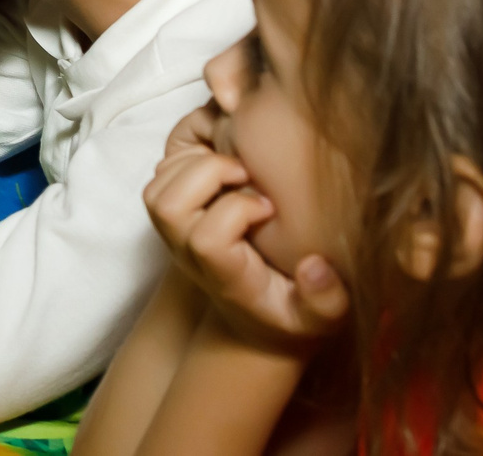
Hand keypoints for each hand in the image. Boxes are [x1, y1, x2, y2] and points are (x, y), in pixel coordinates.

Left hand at [144, 116, 348, 354]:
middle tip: (247, 172)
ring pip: (157, 190)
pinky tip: (222, 168)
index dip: (237, 210)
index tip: (270, 207)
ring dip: (192, 164)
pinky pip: (158, 180)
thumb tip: (314, 266)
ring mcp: (173, 237)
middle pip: (168, 207)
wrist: (255, 321)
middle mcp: (189, 256)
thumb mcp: (320, 319)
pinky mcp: (170, 219)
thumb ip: (325, 301)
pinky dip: (183, 161)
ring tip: (234, 168)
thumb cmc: (291, 315)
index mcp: (226, 276)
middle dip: (207, 174)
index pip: (207, 240)